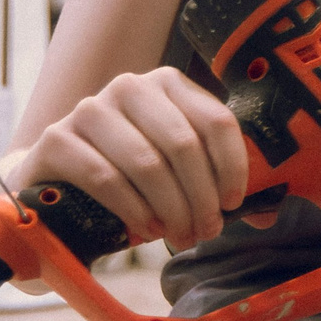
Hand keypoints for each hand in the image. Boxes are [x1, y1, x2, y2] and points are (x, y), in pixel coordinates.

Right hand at [16, 66, 248, 246]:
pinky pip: (106, 178)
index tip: (232, 204)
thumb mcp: (175, 169)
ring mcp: (90, 109)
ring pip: (147, 163)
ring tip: (177, 235)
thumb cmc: (128, 175)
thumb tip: (267, 217)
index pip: (216, 121)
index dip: (232, 167)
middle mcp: (130, 87)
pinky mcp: (56, 139)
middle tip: (204, 231)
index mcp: (168, 85)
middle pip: (183, 144)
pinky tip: (145, 231)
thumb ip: (216, 182)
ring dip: (170, 208)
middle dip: (200, 197)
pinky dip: (133, 210)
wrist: (54, 181)